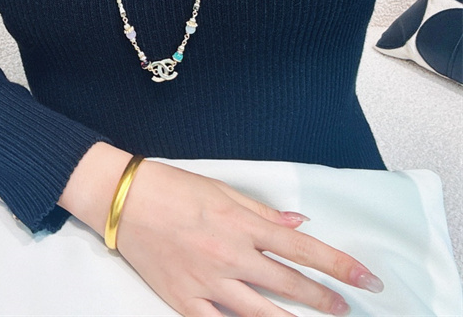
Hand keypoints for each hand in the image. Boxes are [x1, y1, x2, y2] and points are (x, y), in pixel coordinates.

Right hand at [114, 159, 383, 316]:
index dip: (339, 265)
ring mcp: (206, 281)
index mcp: (240, 224)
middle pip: (289, 284)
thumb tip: (299, 226)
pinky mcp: (184, 300)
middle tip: (346, 307)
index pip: (302, 249)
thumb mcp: (221, 190)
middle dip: (325, 299)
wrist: (124, 199)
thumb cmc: (172, 187)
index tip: (367, 278)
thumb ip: (262, 212)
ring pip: (261, 315)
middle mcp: (229, 255)